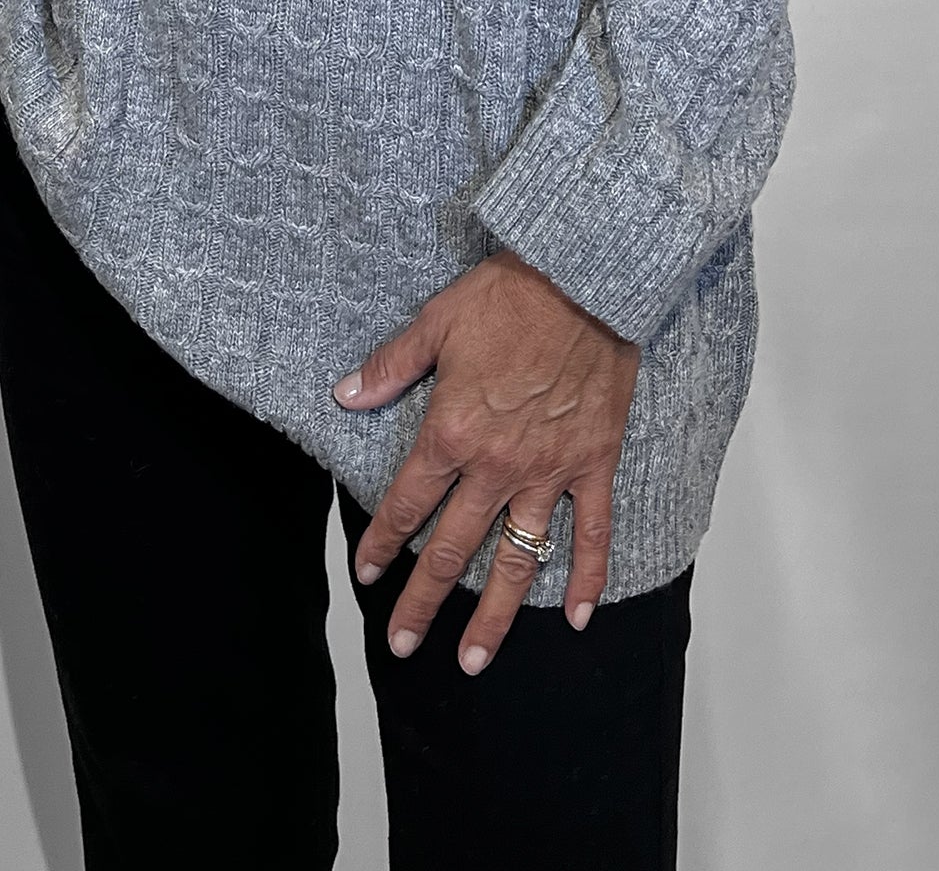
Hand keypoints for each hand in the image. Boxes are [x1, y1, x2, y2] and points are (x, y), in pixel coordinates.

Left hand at [333, 248, 638, 672]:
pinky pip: (591, 532)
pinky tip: (576, 618)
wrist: (584, 277)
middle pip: (454, 548)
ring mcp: (550, 470)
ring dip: (494, 614)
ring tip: (475, 660)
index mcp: (452, 431)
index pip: (407, 503)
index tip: (368, 574)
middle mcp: (497, 464)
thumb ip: (390, 367)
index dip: (383, 542)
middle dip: (423, 600)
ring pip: (519, 558)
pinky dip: (586, 577)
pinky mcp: (593, 463)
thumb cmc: (509, 295)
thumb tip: (344, 395)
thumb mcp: (436, 322)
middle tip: (403, 643)